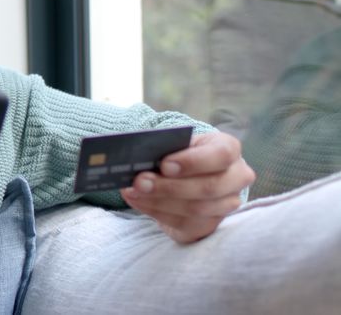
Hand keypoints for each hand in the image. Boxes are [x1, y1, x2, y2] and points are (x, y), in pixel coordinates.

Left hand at [120, 131, 255, 243]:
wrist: (185, 174)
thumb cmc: (179, 154)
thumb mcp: (176, 145)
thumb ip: (164, 149)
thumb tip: (140, 158)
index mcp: (229, 149)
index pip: (221, 154)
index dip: (193, 162)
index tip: (164, 165)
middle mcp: (236, 177)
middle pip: (209, 187)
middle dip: (169, 186)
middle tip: (139, 182)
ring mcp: (227, 204)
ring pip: (196, 208)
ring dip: (159, 201)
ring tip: (133, 192)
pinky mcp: (212, 224)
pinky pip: (186, 223)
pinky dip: (156, 212)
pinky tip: (138, 202)